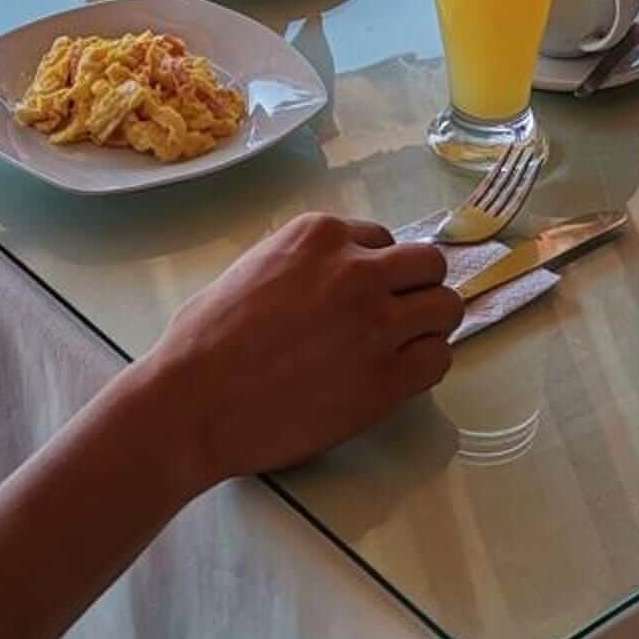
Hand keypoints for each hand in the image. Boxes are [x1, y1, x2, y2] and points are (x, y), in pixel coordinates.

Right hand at [128, 213, 459, 492]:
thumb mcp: (250, 269)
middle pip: (428, 264)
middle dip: (417, 288)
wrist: (194, 403)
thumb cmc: (202, 342)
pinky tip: (398, 378)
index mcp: (319, 235)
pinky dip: (426, 366)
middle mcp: (356, 269)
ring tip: (400, 349)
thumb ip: (301, 264)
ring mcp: (376, 323)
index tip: (364, 295)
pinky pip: (439, 359)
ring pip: (445, 308)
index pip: (382, 239)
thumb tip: (324, 279)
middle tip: (396, 318)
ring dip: (428, 327)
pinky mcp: (386, 378)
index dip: (376, 270)